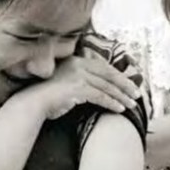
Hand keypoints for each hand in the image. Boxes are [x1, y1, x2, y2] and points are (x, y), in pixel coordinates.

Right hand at [10, 52, 140, 118]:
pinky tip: (119, 109)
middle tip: (137, 93)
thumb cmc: (49, 95)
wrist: (33, 103)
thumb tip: (103, 85)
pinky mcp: (78, 88)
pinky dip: (112, 103)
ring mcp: (78, 76)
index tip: (130, 83)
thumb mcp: (67, 81)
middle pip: (109, 75)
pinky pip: (100, 96)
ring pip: (107, 87)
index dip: (119, 75)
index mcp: (77, 60)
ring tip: (131, 104)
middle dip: (125, 85)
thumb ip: (83, 78)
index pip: (104, 66)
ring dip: (121, 96)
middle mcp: (79, 65)